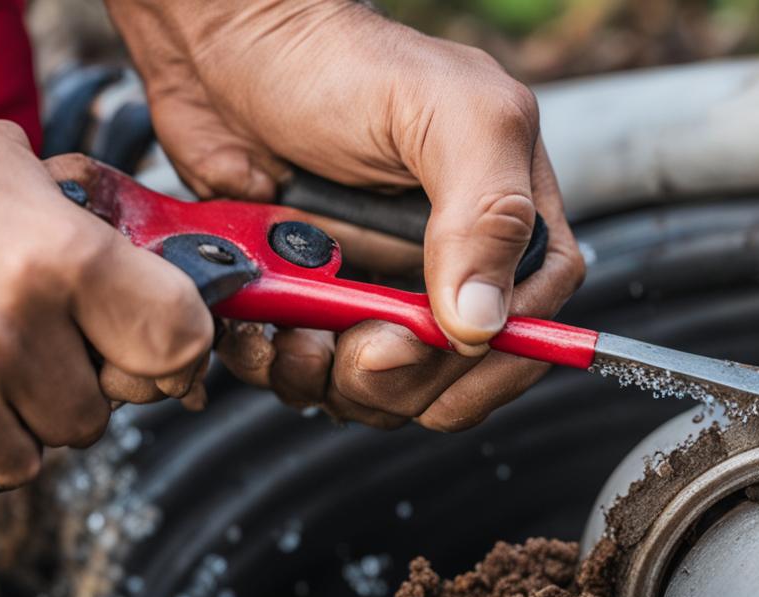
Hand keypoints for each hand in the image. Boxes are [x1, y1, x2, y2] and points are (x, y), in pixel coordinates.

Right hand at [0, 116, 212, 485]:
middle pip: (107, 407)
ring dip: (25, 414)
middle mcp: (20, 331)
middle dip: (82, 382)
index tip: (162, 347)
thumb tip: (145, 240)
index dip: (177, 348)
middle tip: (42, 345)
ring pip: (48, 444)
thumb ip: (80, 208)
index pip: (179, 338)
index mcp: (61, 257)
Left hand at [106, 0, 585, 429]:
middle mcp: (447, 260)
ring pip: (381, 388)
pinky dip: (279, 368)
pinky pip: (309, 374)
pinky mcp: (312, 302)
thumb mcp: (442, 112)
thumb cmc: (335, 60)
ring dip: (331, 382)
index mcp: (503, 216)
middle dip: (402, 380)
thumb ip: (487, 211)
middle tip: (354, 346)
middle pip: (455, 372)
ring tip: (296, 330)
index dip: (498, 359)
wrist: (223, 47)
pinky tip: (262, 329)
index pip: (535, 320)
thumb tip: (484, 323)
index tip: (435, 352)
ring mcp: (377, 286)